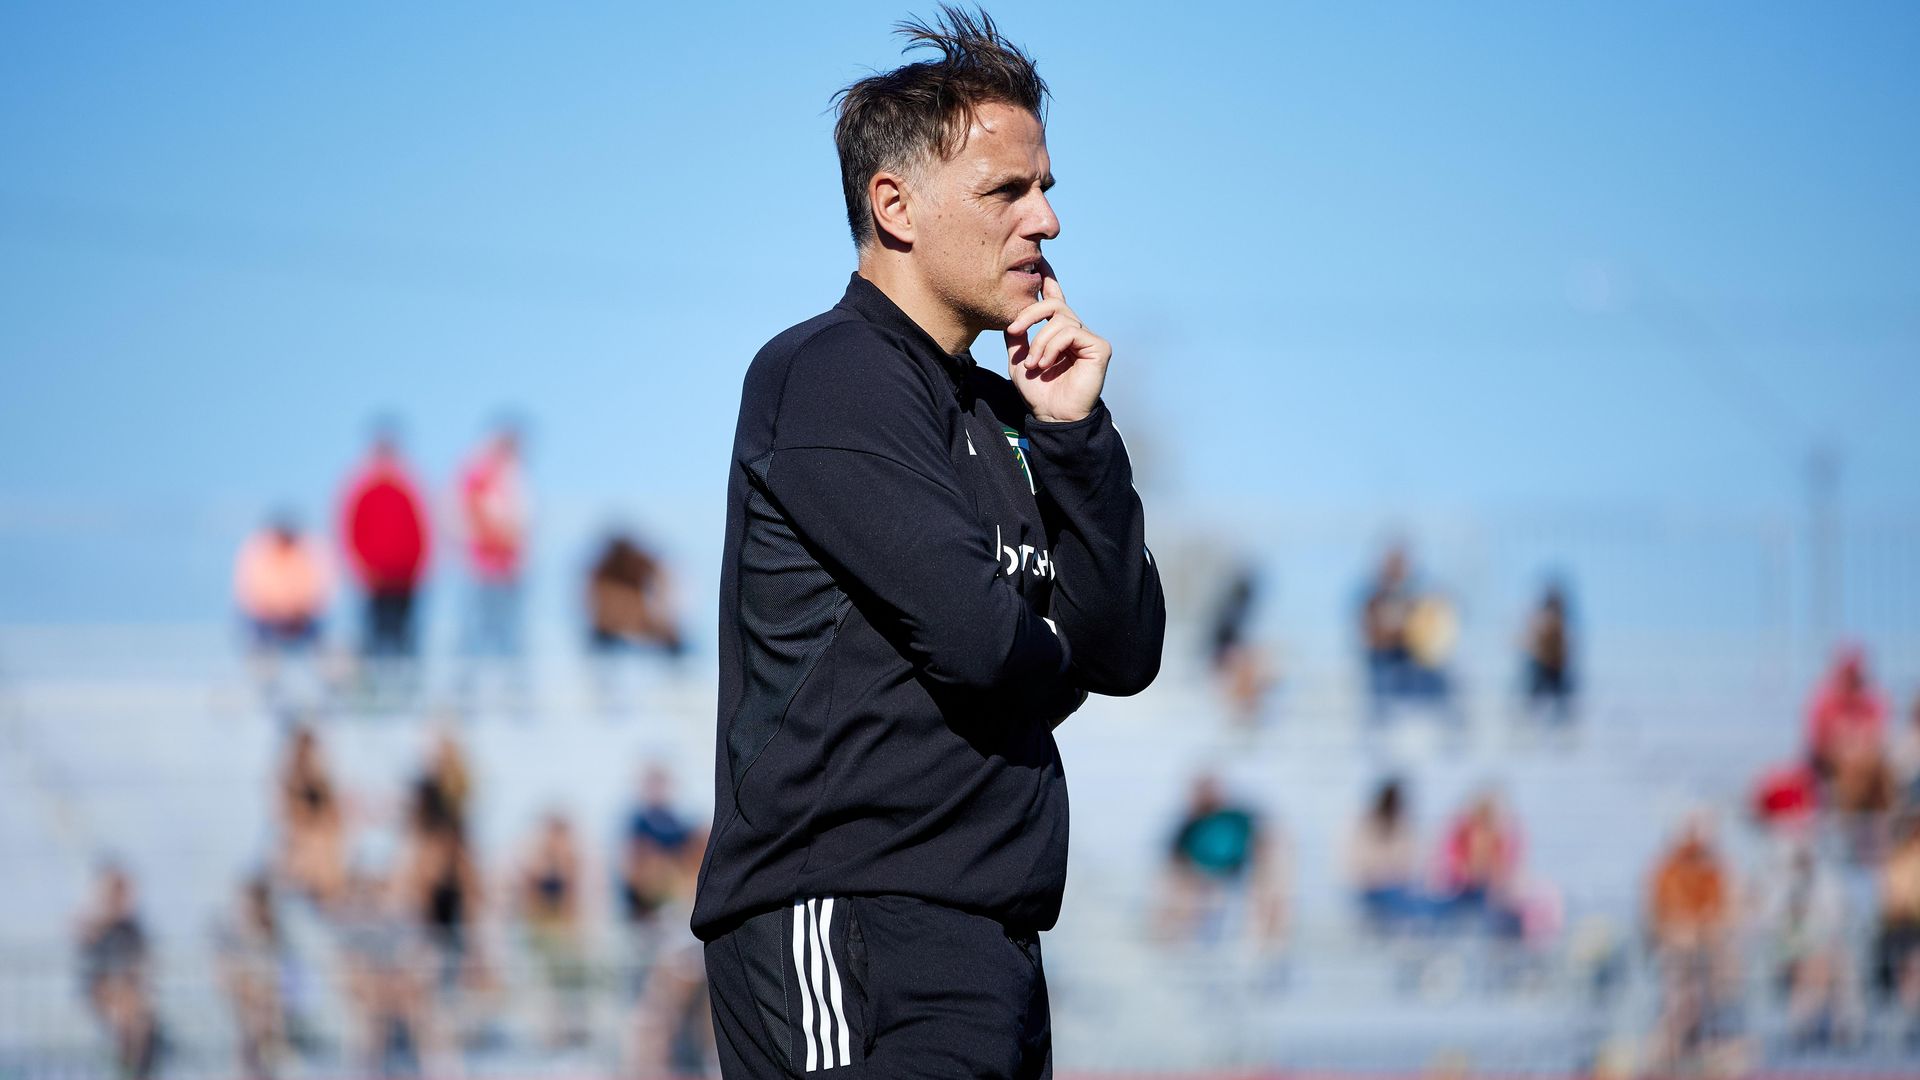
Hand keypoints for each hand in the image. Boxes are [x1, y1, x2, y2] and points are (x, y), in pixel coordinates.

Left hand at [1003, 260, 1109, 423]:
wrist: (1052, 415)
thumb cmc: (1038, 391)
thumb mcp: (1018, 358)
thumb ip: (1017, 335)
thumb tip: (1010, 314)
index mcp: (1057, 331)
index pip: (1054, 297)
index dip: (1048, 278)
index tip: (1039, 261)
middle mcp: (1075, 330)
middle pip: (1051, 303)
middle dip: (1028, 314)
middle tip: (1013, 332)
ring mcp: (1088, 337)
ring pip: (1059, 319)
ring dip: (1039, 341)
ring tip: (1034, 363)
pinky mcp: (1099, 346)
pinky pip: (1070, 332)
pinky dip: (1053, 347)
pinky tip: (1047, 364)